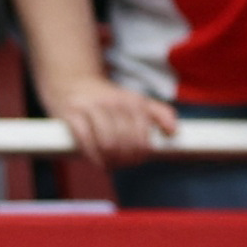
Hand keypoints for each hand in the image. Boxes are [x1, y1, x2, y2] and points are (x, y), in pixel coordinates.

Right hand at [39, 68, 174, 167]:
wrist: (73, 81)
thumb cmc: (108, 98)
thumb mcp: (136, 100)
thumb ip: (159, 113)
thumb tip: (174, 132)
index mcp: (133, 101)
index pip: (143, 133)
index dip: (142, 151)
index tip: (140, 160)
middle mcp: (114, 103)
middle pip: (125, 140)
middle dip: (126, 158)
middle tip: (124, 165)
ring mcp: (92, 108)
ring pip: (106, 142)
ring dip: (110, 160)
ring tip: (111, 165)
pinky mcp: (72, 114)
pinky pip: (85, 140)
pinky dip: (93, 156)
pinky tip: (97, 162)